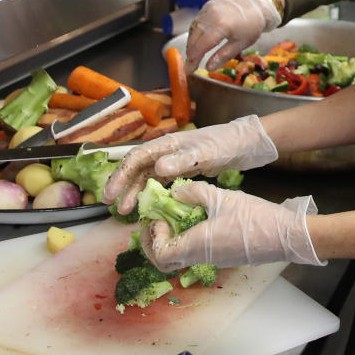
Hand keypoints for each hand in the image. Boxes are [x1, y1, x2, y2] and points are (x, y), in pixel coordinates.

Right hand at [100, 116, 277, 213]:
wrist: (243, 144)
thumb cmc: (225, 144)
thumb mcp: (205, 153)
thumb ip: (182, 160)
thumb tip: (158, 169)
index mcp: (167, 144)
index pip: (136, 158)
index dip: (121, 175)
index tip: (111, 194)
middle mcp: (166, 151)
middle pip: (136, 167)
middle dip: (122, 185)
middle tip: (111, 205)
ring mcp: (173, 160)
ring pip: (146, 176)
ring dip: (135, 192)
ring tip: (126, 211)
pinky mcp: (182, 169)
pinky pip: (159, 182)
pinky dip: (150, 193)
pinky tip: (147, 206)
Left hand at [140, 181, 322, 270]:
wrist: (285, 236)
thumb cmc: (254, 218)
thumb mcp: (222, 197)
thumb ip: (194, 192)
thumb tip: (175, 191)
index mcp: (196, 245)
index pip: (159, 253)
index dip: (153, 237)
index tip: (160, 217)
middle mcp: (201, 258)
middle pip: (166, 261)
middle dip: (156, 243)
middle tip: (159, 222)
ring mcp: (213, 260)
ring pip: (181, 257)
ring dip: (174, 239)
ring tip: (179, 216)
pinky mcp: (224, 256)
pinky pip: (197, 252)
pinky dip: (190, 239)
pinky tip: (200, 218)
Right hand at [185, 0, 280, 73]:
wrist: (256, 3)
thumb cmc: (252, 25)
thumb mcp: (241, 44)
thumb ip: (223, 55)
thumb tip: (209, 67)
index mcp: (221, 26)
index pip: (200, 46)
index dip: (193, 60)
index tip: (189, 70)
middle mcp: (211, 15)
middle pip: (194, 38)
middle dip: (190, 53)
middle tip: (190, 65)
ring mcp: (208, 9)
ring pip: (193, 29)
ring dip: (191, 43)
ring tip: (193, 56)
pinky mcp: (208, 5)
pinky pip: (197, 21)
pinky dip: (195, 32)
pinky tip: (197, 41)